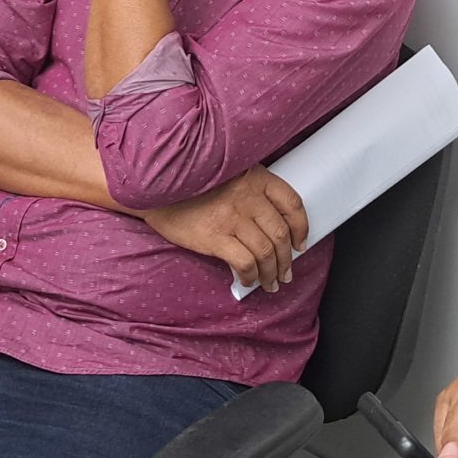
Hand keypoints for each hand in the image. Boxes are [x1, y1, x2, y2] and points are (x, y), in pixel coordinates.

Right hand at [140, 165, 307, 288]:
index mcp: (255, 177)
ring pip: (266, 252)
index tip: (300, 243)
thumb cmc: (191, 183)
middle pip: (280, 233)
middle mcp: (247, 196)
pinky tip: (249, 281)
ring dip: (272, 272)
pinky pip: (244, 262)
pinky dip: (251, 276)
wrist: (155, 189)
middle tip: (286, 272)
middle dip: (287, 259)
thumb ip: (251, 190)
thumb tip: (271, 224)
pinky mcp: (215, 237)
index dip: (301, 227)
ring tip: (271, 283)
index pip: (292, 203)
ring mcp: (231, 217)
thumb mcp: (227, 174)